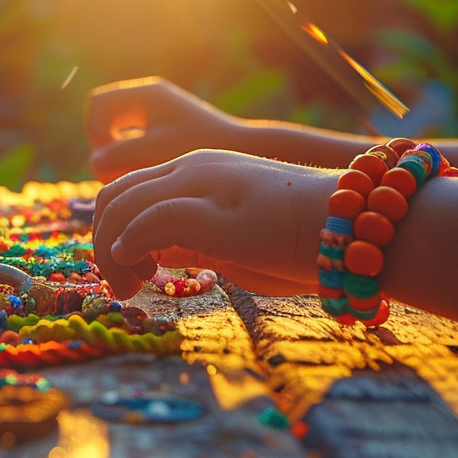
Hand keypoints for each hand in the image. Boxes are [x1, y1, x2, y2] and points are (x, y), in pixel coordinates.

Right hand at [84, 77, 240, 181]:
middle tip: (119, 174)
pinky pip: (133, 143)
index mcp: (147, 94)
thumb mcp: (159, 152)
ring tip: (135, 180)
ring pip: (117, 133)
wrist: (247, 150)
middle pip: (103, 118)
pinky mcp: (164, 131)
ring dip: (118, 158)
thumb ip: (123, 155)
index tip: (109, 158)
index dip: (94, 131)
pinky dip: (133, 162)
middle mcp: (149, 99)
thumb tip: (93, 162)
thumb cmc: (205, 148)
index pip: (97, 104)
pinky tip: (149, 180)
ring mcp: (156, 114)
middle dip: (105, 148)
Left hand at [92, 150, 330, 298]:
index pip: (126, 192)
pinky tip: (140, 271)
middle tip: (122, 286)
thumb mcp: (230, 239)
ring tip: (130, 288)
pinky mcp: (215, 212)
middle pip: (112, 196)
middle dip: (101, 244)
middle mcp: (193, 169)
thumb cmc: (302, 240)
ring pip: (120, 206)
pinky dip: (130, 246)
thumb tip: (156, 255)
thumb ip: (192, 240)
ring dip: (109, 252)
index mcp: (197, 170)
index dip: (112, 234)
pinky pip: (150, 221)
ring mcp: (203, 185)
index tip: (133, 273)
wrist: (356, 227)